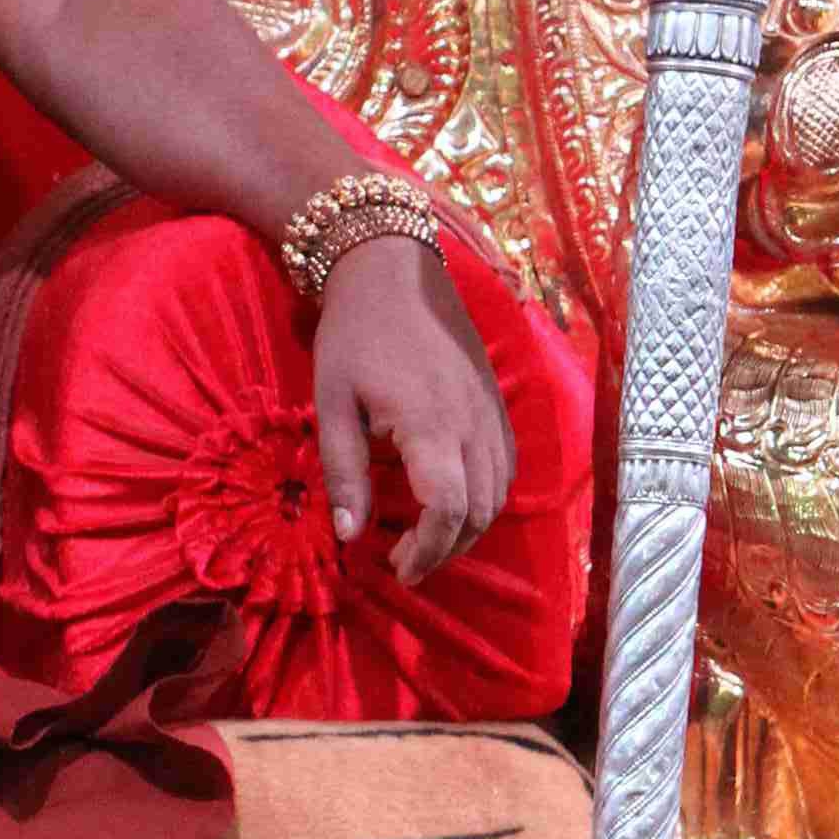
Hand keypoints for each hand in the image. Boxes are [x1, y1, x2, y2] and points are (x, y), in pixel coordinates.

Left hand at [309, 240, 512, 585]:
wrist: (394, 270)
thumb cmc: (354, 333)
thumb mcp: (332, 402)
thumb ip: (343, 471)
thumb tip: (349, 536)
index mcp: (430, 424)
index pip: (447, 509)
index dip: (427, 551)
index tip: (396, 568)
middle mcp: (473, 424)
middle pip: (478, 511)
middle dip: (445, 549)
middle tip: (406, 564)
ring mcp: (492, 413)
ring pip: (499, 494)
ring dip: (467, 529)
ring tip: (428, 542)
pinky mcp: (498, 404)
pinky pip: (507, 467)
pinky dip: (486, 498)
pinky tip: (455, 504)